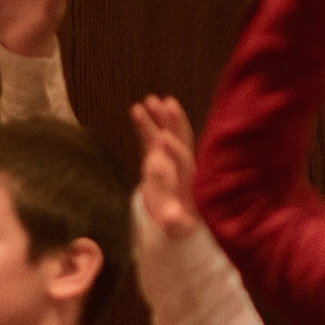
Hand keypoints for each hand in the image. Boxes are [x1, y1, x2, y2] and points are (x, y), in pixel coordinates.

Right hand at [131, 95, 201, 240]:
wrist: (174, 213)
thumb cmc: (176, 218)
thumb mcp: (176, 224)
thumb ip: (175, 221)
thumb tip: (175, 220)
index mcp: (187, 178)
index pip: (183, 160)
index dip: (175, 150)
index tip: (165, 138)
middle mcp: (181, 162)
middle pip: (181, 139)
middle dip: (174, 123)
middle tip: (168, 105)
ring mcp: (169, 156)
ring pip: (167, 132)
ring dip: (160, 116)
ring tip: (151, 99)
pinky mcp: (157, 153)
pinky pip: (152, 135)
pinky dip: (147, 123)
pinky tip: (137, 107)